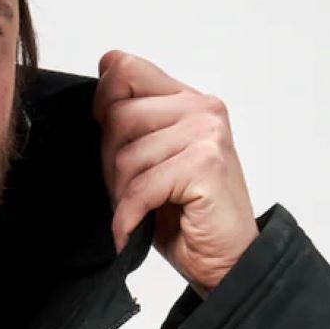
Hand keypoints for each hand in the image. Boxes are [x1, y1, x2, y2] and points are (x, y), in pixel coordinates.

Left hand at [92, 50, 258, 295]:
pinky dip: (128, 216)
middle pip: (119, 117)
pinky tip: (132, 229)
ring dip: (121, 194)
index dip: (102, 102)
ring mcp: (206, 134)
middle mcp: (201, 109)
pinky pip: (141, 187)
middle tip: (127, 193)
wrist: (227, 259)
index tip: (106, 136)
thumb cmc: (187, 215)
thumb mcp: (152, 160)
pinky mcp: (205, 164)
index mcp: (187, 101)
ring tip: (139, 211)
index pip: (126, 69)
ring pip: (126, 156)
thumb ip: (132, 123)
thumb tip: (102, 80)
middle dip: (110, 164)